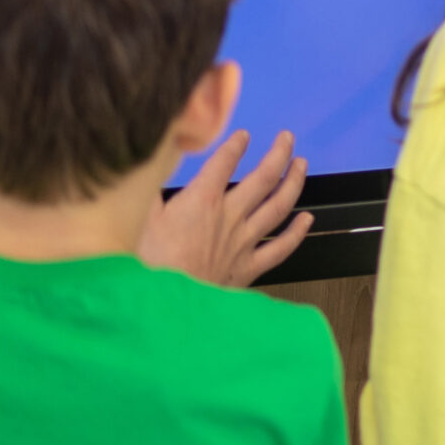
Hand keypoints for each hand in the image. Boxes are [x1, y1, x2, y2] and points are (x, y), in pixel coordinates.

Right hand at [139, 128, 311, 287]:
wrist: (162, 309)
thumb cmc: (145, 263)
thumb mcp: (137, 219)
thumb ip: (146, 189)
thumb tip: (152, 164)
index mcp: (202, 200)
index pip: (224, 163)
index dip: (235, 146)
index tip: (244, 135)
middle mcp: (229, 216)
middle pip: (263, 178)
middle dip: (278, 154)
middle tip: (288, 138)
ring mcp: (243, 242)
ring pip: (278, 206)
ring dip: (293, 183)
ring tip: (301, 164)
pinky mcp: (248, 268)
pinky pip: (280, 248)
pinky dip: (297, 233)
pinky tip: (307, 220)